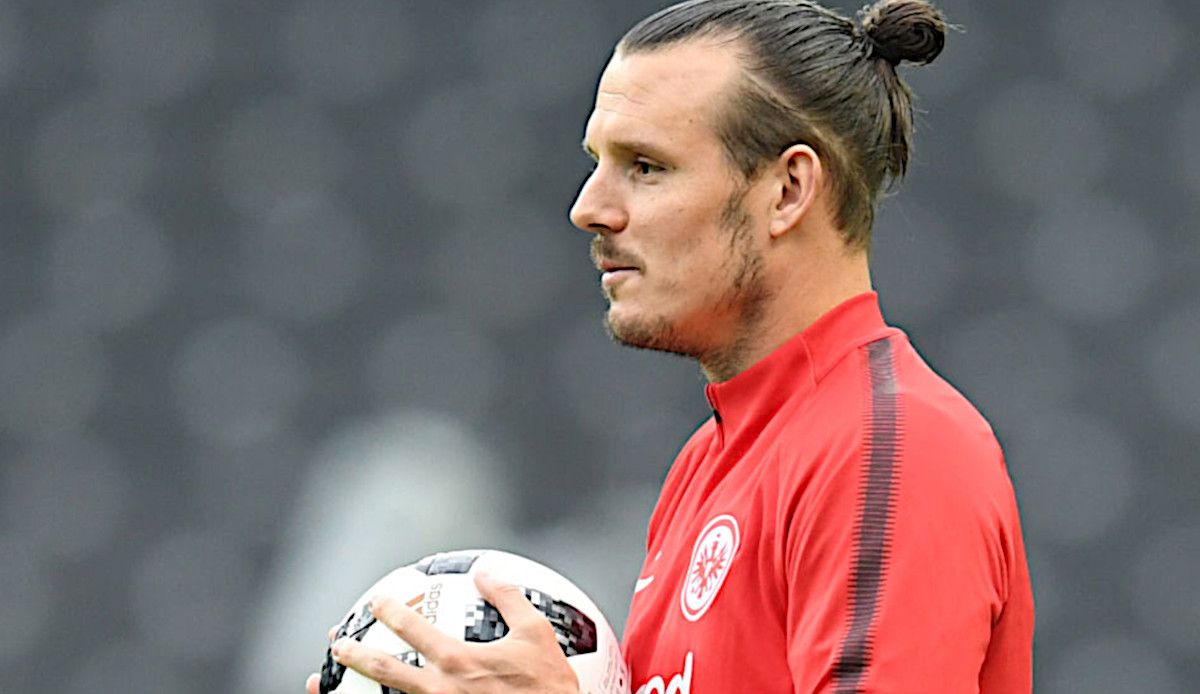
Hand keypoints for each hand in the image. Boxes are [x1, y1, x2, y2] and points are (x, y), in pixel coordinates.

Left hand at [304, 572, 580, 693]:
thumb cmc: (548, 687)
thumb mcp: (536, 634)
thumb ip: (509, 598)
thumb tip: (487, 569)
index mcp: (460, 661)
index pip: (415, 630)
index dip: (391, 612)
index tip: (376, 602)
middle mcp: (441, 690)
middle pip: (387, 671)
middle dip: (356, 655)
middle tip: (338, 643)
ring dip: (353, 693)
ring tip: (327, 687)